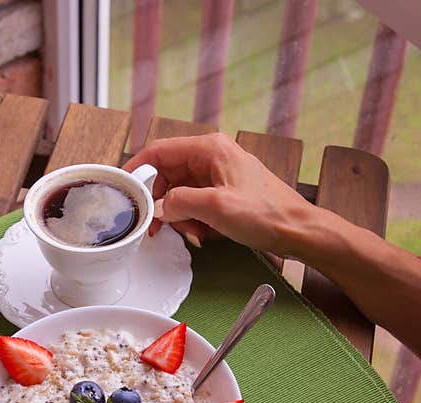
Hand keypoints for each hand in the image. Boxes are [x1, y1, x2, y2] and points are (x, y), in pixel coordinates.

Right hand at [122, 133, 315, 254]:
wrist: (297, 230)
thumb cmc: (267, 214)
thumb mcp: (216, 208)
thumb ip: (179, 202)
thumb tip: (159, 207)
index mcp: (209, 149)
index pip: (159, 151)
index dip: (136, 169)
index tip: (122, 188)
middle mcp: (212, 157)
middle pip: (167, 176)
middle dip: (163, 203)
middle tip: (160, 227)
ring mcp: (218, 175)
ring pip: (180, 193)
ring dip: (181, 216)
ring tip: (196, 233)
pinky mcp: (224, 192)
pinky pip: (195, 204)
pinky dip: (195, 221)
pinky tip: (207, 234)